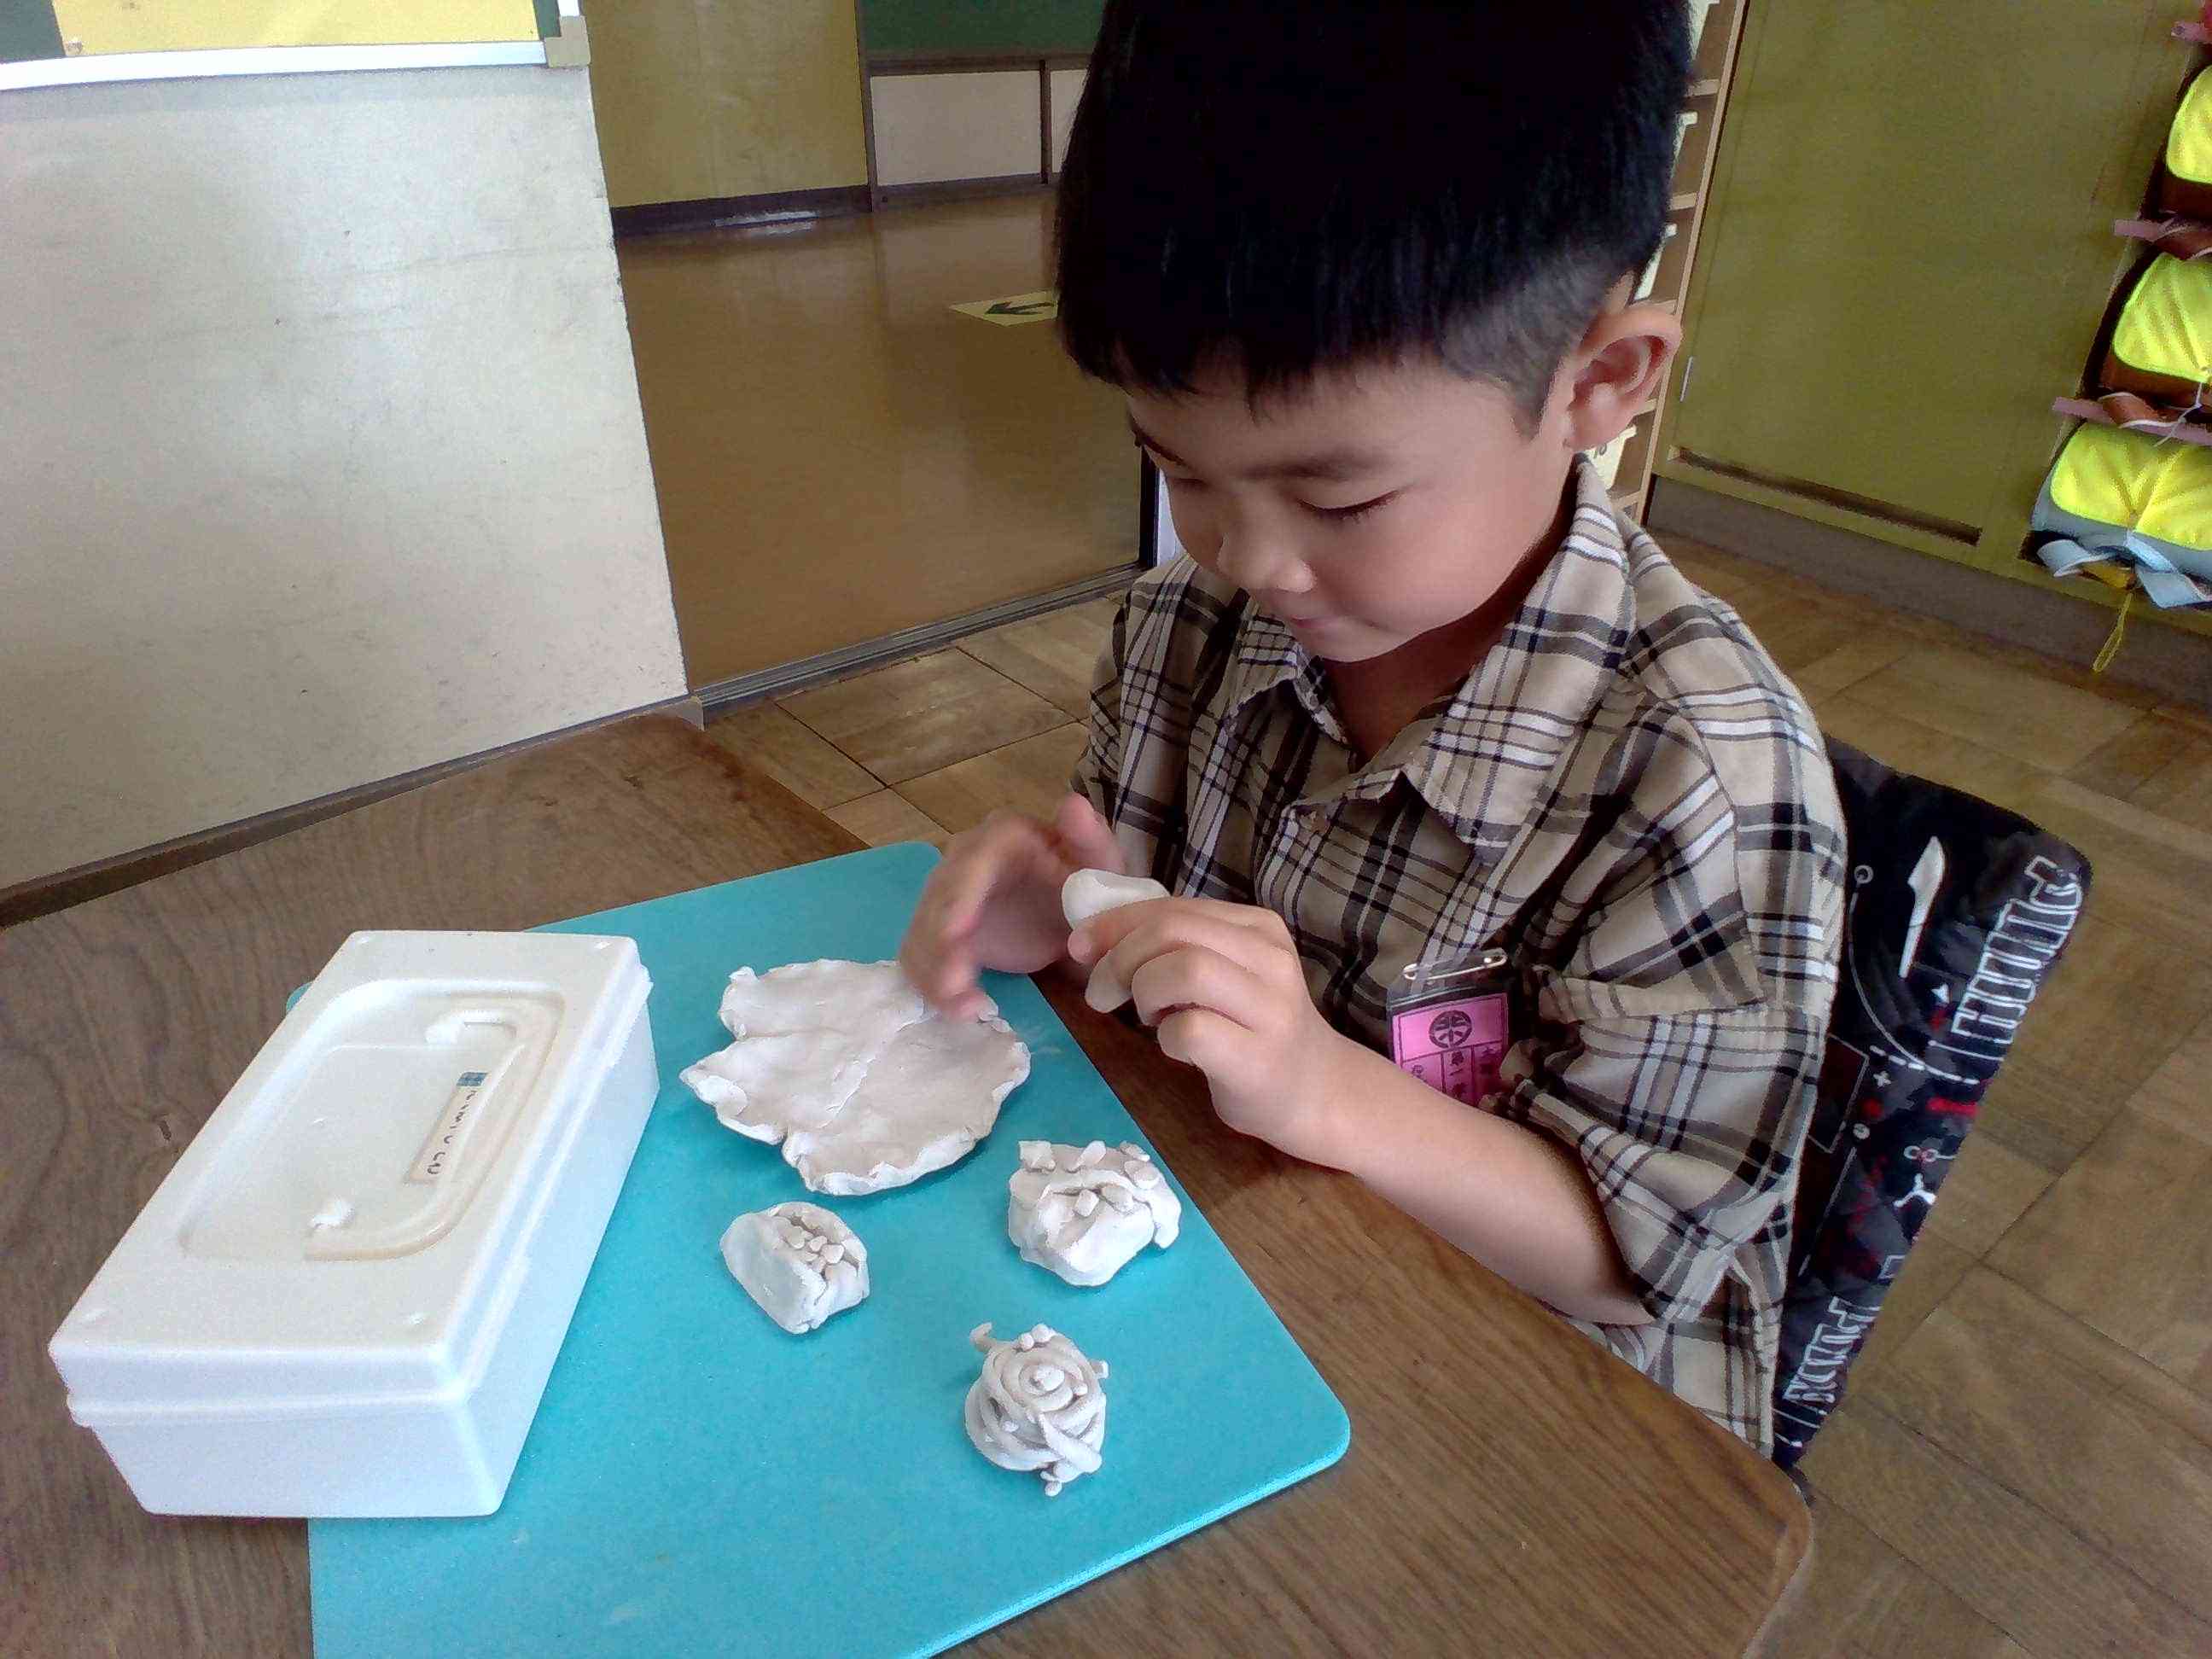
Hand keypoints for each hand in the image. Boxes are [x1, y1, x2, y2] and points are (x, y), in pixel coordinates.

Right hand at [899, 793, 1122, 1019]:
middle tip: (952, 984)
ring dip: (934, 972)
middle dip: (939, 945)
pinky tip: (962, 1010)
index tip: (954, 931)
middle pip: (937, 900)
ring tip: (964, 1009)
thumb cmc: (1089, 883)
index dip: (959, 896)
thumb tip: (1073, 804)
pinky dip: (933, 985)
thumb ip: (1089, 837)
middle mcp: (963, 860)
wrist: (1076, 914)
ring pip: (923, 932)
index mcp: (1002, 837)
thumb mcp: (1099, 863)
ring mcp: (947, 898)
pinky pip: (922, 957)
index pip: (972, 861)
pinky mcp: (941, 933)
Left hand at [1067, 898, 1352, 1162]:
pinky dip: (1165, 1037)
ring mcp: (1270, 1009)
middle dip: (1120, 957)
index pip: (1174, 907)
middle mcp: (1271, 959)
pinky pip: (1190, 1031)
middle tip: (1101, 993)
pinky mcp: (1258, 1058)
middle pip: (1174, 931)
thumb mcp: (1224, 973)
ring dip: (1144, 991)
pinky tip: (1175, 1046)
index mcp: (1259, 928)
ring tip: (1149, 1016)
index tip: (1080, 945)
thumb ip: (1177, 946)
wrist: (1314, 1092)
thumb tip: (1093, 935)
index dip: (1116, 922)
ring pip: (1184, 969)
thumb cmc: (1253, 1030)